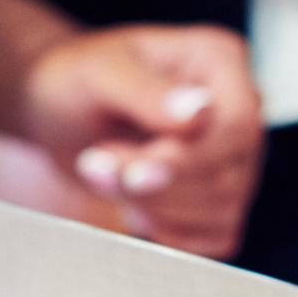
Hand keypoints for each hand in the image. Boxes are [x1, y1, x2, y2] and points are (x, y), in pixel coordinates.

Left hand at [17, 25, 264, 259]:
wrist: (59, 111)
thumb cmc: (76, 79)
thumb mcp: (99, 73)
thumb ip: (146, 91)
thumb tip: (197, 112)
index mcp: (219, 61)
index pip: (238, 127)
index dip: (191, 161)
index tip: (135, 173)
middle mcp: (236, 108)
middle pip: (230, 175)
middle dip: (161, 187)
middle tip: (99, 167)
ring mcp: (233, 156)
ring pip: (223, 210)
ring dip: (158, 209)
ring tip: (107, 178)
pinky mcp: (217, 196)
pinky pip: (215, 235)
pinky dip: (172, 232)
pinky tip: (136, 208)